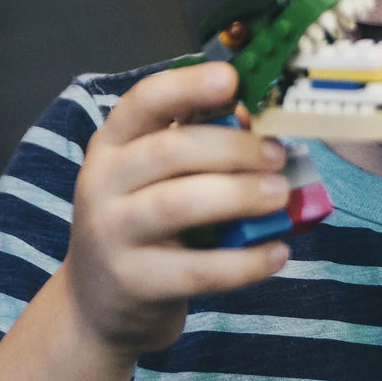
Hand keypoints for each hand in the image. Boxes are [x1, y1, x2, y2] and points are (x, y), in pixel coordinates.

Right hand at [63, 62, 290, 355]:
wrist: (101, 301)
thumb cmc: (145, 217)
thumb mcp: (158, 173)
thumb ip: (200, 138)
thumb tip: (255, 116)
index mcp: (114, 142)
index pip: (145, 101)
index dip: (188, 86)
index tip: (232, 79)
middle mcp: (103, 182)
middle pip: (170, 151)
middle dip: (232, 149)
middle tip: (277, 155)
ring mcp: (112, 234)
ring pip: (178, 205)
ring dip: (238, 196)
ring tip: (280, 195)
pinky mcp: (134, 283)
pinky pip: (197, 270)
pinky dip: (244, 262)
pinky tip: (278, 252)